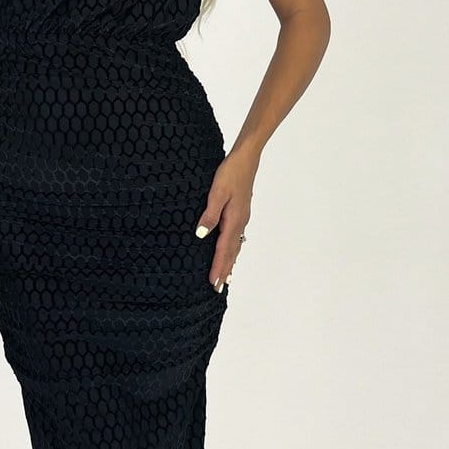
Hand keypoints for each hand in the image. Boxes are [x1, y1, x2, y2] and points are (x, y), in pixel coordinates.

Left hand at [193, 150, 255, 291]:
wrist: (246, 160)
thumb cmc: (230, 174)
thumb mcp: (216, 193)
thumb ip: (210, 215)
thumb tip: (201, 235)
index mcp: (233, 220)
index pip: (223, 250)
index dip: (218, 267)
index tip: (213, 283)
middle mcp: (239, 223)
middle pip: (231, 252)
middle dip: (224, 271)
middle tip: (218, 289)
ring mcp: (242, 218)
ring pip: (235, 246)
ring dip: (230, 262)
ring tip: (226, 277)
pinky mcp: (241, 213)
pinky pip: (236, 237)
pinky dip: (233, 249)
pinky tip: (232, 250)